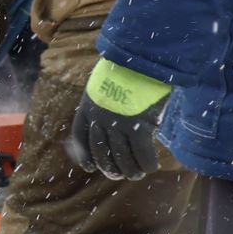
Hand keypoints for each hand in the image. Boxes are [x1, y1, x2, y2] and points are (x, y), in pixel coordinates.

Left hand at [71, 58, 172, 180]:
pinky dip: (147, 164)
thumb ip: (107, 101)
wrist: (140, 58)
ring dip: (130, 170)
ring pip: (122, 157)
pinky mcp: (139, 125)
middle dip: (110, 168)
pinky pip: (143, 153)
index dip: (85, 155)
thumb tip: (116, 119)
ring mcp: (118, 123)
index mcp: (88, 106)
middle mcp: (99, 118)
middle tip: (120, 175)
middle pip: (101, 152)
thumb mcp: (107, 83)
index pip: (81, 137)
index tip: (90, 167)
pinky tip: (152, 168)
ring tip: (137, 174)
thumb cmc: (128, 67)